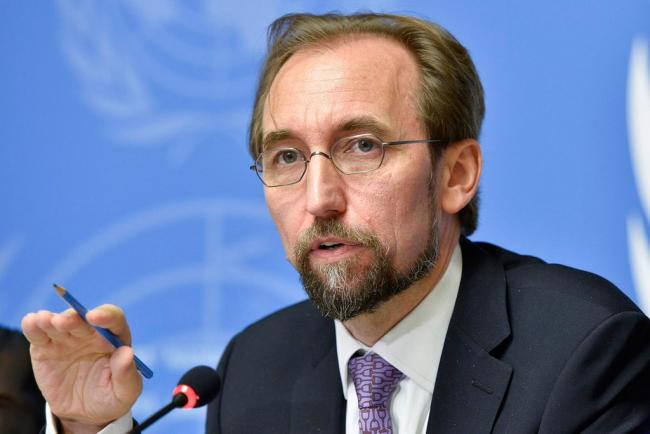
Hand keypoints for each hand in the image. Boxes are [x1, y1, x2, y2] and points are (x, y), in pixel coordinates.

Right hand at [22, 305, 141, 431]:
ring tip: (44, 319)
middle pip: (82, 319)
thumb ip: (126, 374)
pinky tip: (31, 321)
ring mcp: (66, 339)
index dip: (105, 315)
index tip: (95, 317)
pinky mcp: (45, 349)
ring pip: (58, 323)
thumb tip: (127, 353)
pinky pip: (38, 335)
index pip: (113, 319)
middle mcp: (90, 333)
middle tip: (64, 322)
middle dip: (73, 318)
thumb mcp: (125, 392)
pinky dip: (33, 326)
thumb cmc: (110, 397)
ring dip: (51, 319)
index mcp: (114, 338)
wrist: (84, 413)